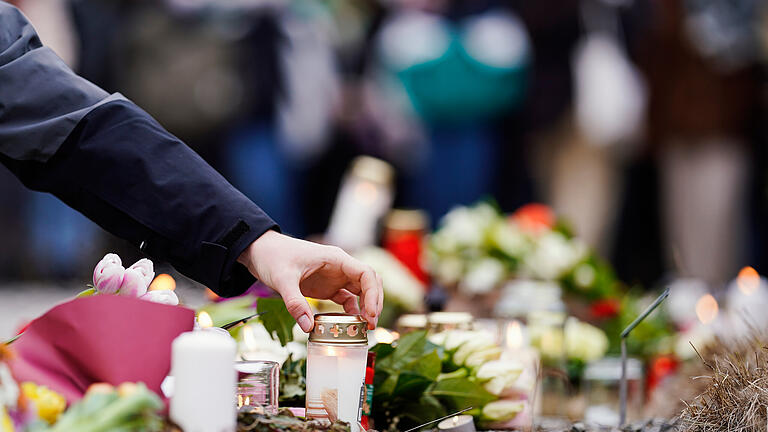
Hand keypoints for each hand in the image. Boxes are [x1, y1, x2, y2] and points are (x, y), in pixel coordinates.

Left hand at [238, 230, 382, 331]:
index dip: (372, 294)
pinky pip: (347, 299)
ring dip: (366, 307)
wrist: (260, 251)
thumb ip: (295, 303)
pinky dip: (352, 311)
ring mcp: (335, 277)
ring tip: (365, 327)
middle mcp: (340, 267)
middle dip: (374, 302)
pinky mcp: (327, 286)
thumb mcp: (283, 280)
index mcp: (335, 259)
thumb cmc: (273, 256)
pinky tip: (349, 324)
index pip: (366, 273)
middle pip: (369, 282)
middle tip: (371, 324)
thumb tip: (308, 328)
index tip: (370, 314)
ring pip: (361, 291)